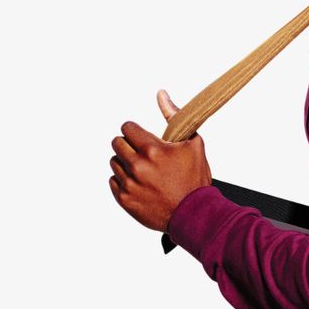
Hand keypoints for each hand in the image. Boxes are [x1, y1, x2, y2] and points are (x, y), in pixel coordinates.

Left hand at [109, 89, 211, 232]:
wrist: (195, 214)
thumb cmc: (195, 180)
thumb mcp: (193, 144)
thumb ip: (175, 116)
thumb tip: (161, 94)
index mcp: (153, 150)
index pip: (127, 128)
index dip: (136, 131)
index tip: (142, 138)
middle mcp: (138, 166)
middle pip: (117, 143)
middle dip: (129, 146)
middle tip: (143, 154)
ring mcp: (129, 184)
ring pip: (114, 162)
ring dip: (126, 164)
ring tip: (144, 172)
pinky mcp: (124, 200)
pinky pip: (113, 182)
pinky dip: (124, 181)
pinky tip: (141, 185)